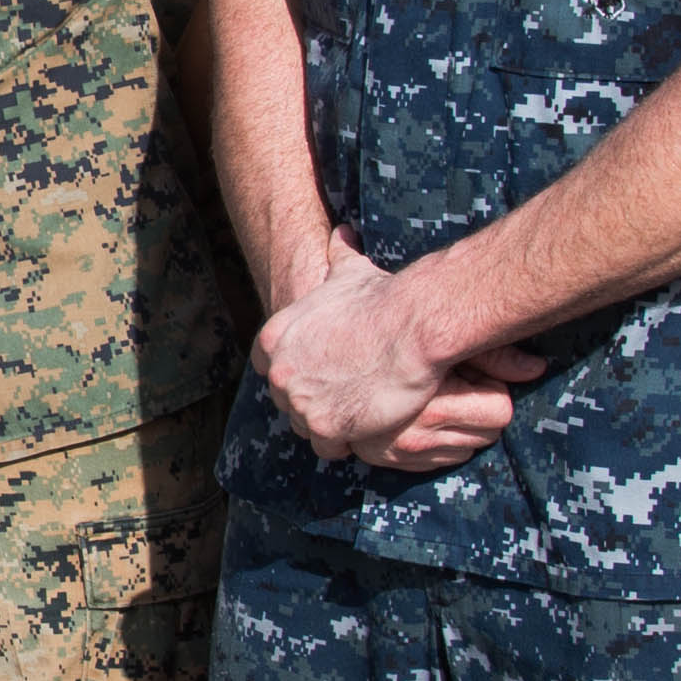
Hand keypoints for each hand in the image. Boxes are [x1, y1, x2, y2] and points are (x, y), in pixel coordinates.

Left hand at [253, 230, 545, 471]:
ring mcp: (299, 403)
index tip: (324, 372)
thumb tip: (342, 232)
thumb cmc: (383, 299)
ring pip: (305, 427)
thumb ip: (338, 254)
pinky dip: (346, 442)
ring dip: (328, 423)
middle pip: (287, 401)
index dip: (298, 372)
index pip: (271, 369)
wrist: (410, 327)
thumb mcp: (349, 271)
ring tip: (358, 412)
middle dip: (311, 400)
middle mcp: (279, 373)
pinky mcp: (324, 428)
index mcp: (273, 340)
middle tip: (344, 395)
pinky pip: (327, 448)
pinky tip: (366, 426)